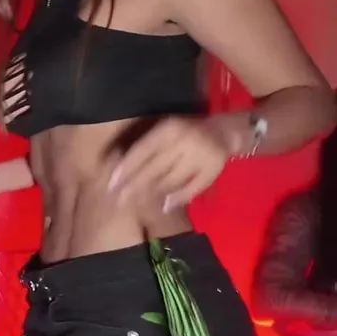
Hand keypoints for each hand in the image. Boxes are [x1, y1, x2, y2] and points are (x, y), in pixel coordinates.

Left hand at [109, 117, 234, 211]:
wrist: (224, 131)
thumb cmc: (184, 133)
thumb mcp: (164, 133)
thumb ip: (145, 148)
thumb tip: (119, 171)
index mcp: (168, 129)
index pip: (142, 151)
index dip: (126, 168)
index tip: (112, 184)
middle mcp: (184, 140)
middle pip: (155, 168)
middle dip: (135, 186)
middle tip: (120, 200)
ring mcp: (201, 154)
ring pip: (171, 179)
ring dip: (153, 194)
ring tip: (137, 204)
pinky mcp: (215, 168)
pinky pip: (193, 188)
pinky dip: (179, 198)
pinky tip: (165, 206)